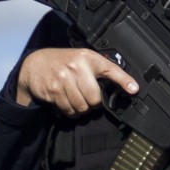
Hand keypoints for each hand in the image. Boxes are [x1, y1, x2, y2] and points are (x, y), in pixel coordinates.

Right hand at [16, 48, 137, 114]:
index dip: (124, 80)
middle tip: (88, 98)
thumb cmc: (64, 62)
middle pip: (95, 98)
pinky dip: (71, 111)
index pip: (110, 69)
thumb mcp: (84, 60)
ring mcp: (63, 79)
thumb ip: (103, 71)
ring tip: (78, 100)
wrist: (35, 64)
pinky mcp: (53, 91)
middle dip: (93, 103)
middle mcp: (76, 67)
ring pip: (82, 106)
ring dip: (82, 109)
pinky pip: (69, 110)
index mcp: (88, 58)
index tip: (134, 89)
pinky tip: (68, 102)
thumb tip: (128, 86)